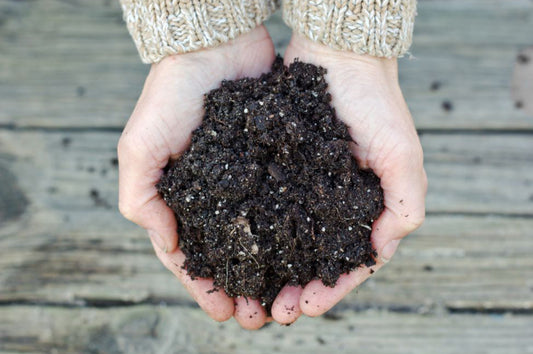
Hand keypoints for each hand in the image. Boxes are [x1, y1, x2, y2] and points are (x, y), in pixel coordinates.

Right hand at [117, 26, 275, 329]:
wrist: (217, 45)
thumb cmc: (173, 93)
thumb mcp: (141, 146)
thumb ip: (142, 198)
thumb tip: (168, 245)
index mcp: (181, 197)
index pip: (191, 255)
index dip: (205, 287)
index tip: (223, 312)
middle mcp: (216, 195)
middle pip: (231, 254)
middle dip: (242, 288)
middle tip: (260, 316)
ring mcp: (247, 181)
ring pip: (261, 238)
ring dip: (271, 271)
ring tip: (286, 298)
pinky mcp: (275, 164)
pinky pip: (285, 207)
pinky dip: (291, 234)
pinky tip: (303, 255)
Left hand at [269, 35, 426, 323]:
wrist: (337, 54)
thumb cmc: (374, 102)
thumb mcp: (402, 153)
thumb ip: (404, 203)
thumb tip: (381, 251)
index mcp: (368, 206)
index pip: (352, 262)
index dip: (332, 289)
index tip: (306, 307)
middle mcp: (336, 203)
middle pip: (316, 259)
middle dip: (297, 289)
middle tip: (273, 312)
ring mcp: (308, 188)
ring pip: (289, 241)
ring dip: (273, 270)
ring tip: (253, 294)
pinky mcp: (282, 170)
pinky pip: (268, 209)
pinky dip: (258, 234)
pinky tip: (241, 250)